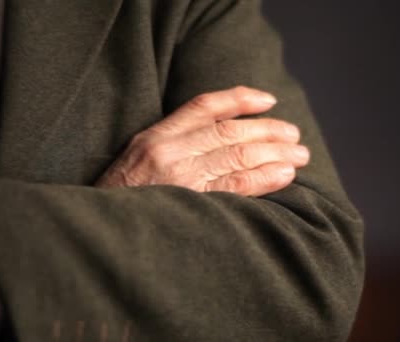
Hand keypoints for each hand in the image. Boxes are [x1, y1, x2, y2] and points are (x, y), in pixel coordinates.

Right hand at [96, 86, 309, 195]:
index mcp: (155, 136)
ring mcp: (180, 179)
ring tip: (299, 155)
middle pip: (230, 131)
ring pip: (238, 155)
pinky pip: (237, 186)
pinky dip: (264, 178)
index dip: (241, 99)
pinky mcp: (192, 205)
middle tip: (294, 135)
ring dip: (275, 153)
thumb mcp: (137, 159)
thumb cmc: (121, 199)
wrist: (100, 232)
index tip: (269, 100)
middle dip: (268, 131)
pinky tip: (284, 175)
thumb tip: (221, 138)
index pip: (205, 106)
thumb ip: (172, 144)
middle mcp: (169, 152)